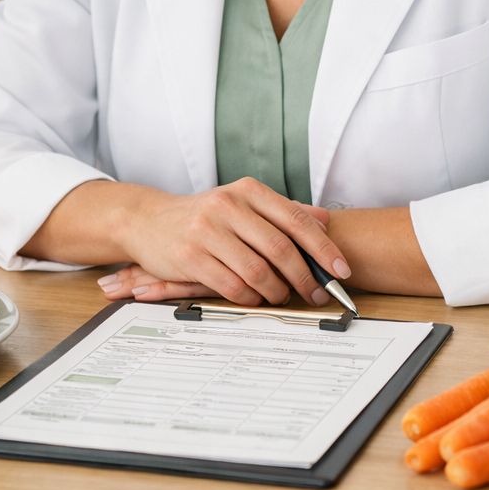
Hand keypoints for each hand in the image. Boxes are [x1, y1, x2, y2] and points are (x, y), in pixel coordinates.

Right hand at [95, 181, 347, 306]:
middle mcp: (228, 205)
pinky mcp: (189, 257)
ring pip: (257, 271)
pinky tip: (255, 298)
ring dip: (277, 291)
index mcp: (247, 191)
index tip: (341, 270)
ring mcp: (206, 230)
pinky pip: (232, 286)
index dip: (323, 248)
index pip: (296, 220)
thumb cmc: (203, 215)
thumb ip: (282, 211)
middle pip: (280, 248)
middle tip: (316, 294)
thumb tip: (325, 221)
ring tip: (283, 297)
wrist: (147, 220)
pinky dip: (250, 298)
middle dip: (304, 277)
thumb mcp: (242, 203)